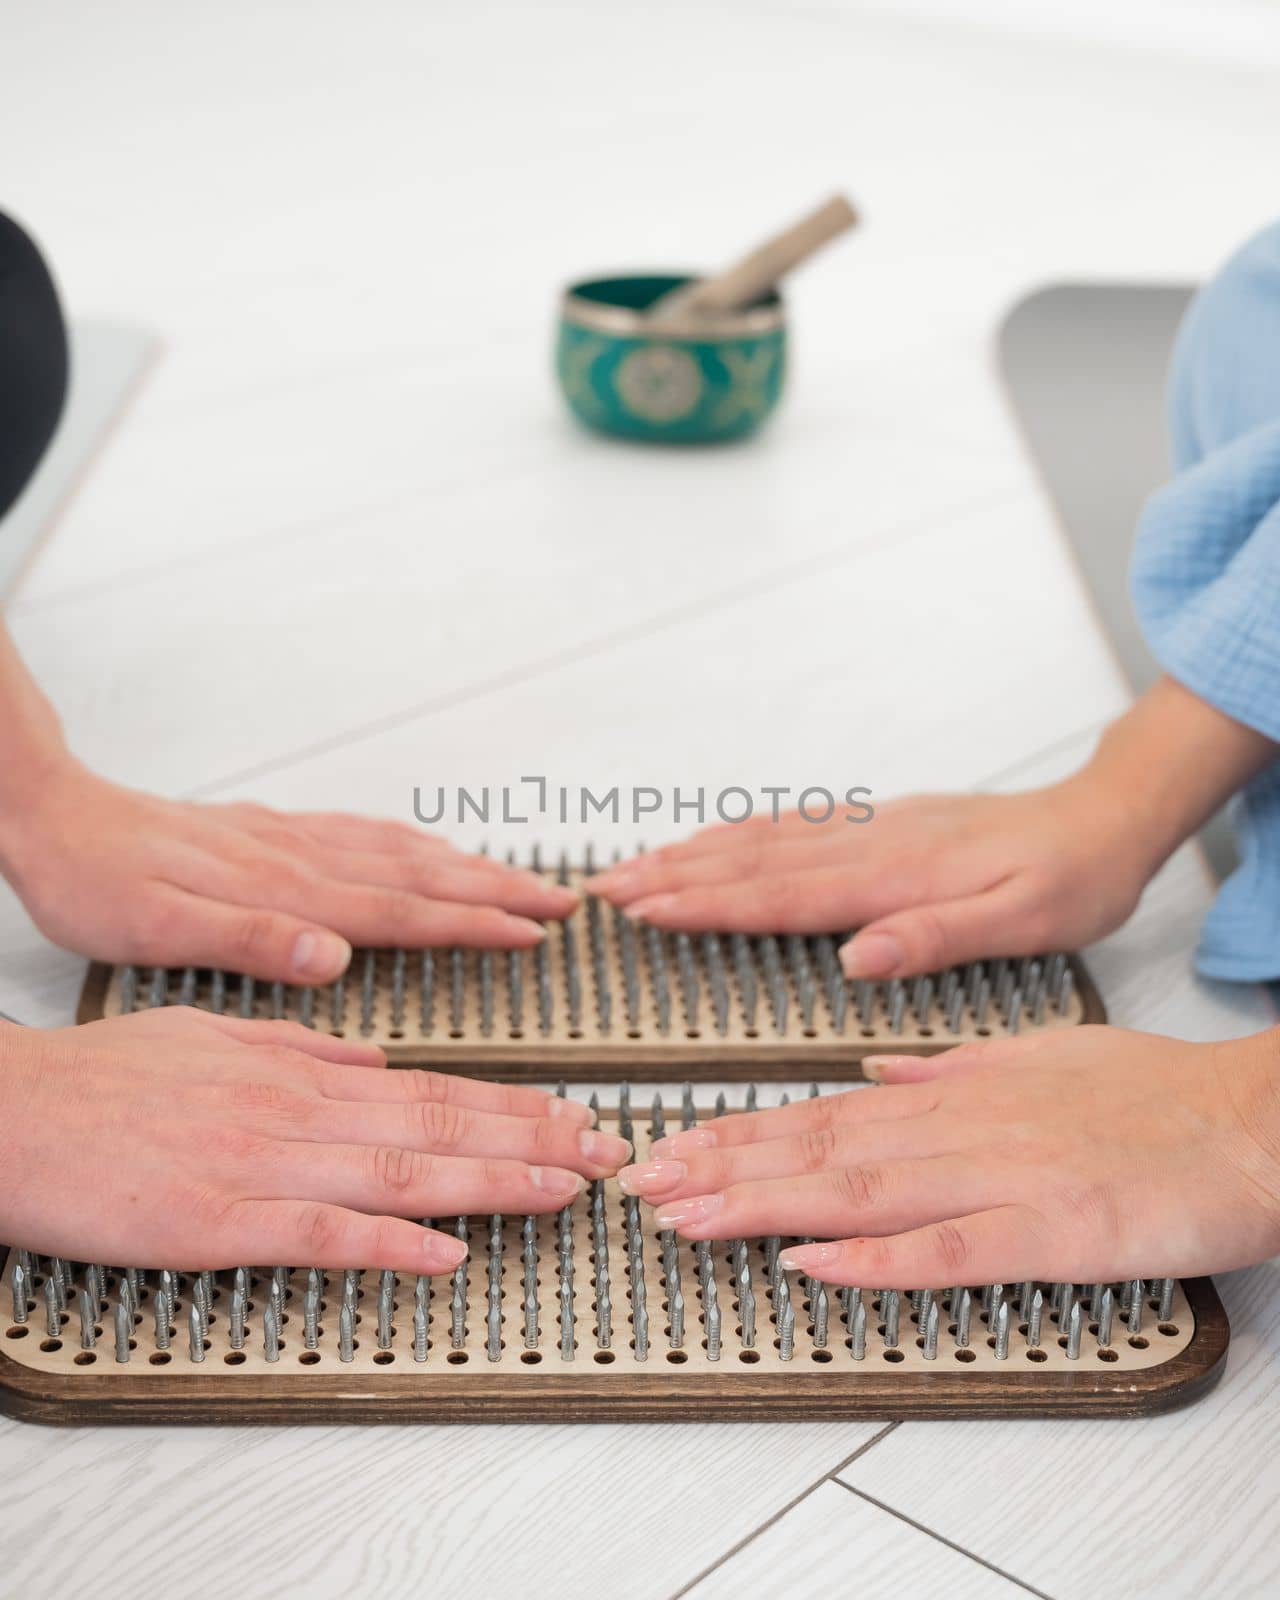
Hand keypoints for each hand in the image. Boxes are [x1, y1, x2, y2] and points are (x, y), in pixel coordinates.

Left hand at [0, 760, 575, 983]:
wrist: (53, 816)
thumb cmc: (98, 881)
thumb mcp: (158, 929)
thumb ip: (251, 941)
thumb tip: (332, 957)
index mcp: (285, 892)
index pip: (403, 909)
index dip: (475, 922)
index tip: (535, 930)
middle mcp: (299, 860)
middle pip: (421, 873)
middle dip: (497, 888)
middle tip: (559, 900)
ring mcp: (290, 840)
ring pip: (400, 849)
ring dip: (466, 864)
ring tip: (517, 876)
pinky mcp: (271, 832)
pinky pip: (364, 833)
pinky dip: (412, 843)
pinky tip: (423, 849)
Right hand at [0, 1009, 626, 1270]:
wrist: (16, 1111)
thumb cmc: (105, 1079)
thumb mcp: (214, 1035)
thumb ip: (299, 1045)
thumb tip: (371, 1057)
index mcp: (299, 1067)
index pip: (432, 1086)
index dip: (514, 1104)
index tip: (575, 1115)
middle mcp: (296, 1108)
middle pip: (438, 1122)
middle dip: (534, 1137)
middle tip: (608, 1150)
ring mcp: (261, 1162)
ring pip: (401, 1169)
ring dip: (492, 1180)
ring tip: (565, 1189)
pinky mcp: (216, 1218)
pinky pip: (319, 1232)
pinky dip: (389, 1242)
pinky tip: (446, 1253)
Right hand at [591, 781, 1148, 979]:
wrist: (1101, 818)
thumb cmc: (1069, 880)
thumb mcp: (1023, 922)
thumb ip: (935, 938)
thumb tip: (857, 959)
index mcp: (896, 876)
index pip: (781, 894)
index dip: (706, 903)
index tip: (643, 908)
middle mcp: (871, 843)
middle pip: (753, 861)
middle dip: (673, 875)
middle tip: (605, 889)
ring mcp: (871, 827)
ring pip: (763, 838)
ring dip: (692, 852)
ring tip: (633, 864)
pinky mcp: (879, 822)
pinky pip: (791, 825)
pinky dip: (738, 833)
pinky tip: (713, 840)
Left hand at [616, 1026, 1279, 1285]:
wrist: (1250, 1122)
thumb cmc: (1151, 1097)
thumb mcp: (1035, 1061)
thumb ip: (948, 1072)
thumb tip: (874, 1080)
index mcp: (953, 1095)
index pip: (820, 1115)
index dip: (737, 1132)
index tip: (670, 1144)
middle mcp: (960, 1130)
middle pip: (818, 1149)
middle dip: (720, 1165)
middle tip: (640, 1181)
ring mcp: (1001, 1178)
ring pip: (860, 1190)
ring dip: (763, 1203)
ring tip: (687, 1215)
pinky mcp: (1050, 1230)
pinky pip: (948, 1249)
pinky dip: (873, 1257)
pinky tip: (810, 1264)